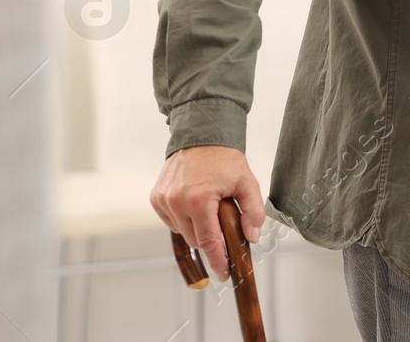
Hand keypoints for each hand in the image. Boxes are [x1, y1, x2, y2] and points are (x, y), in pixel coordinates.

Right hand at [150, 145, 265, 281]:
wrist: (201, 136)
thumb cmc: (224, 159)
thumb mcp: (247, 182)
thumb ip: (253, 211)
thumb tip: (252, 237)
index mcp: (199, 200)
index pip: (208, 241)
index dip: (217, 260)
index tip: (224, 273)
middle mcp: (176, 201)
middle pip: (195, 240)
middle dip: (210, 241)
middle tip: (224, 233)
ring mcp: (163, 200)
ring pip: (182, 232)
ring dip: (196, 229)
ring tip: (209, 210)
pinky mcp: (156, 198)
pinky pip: (171, 221)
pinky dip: (183, 219)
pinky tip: (195, 206)